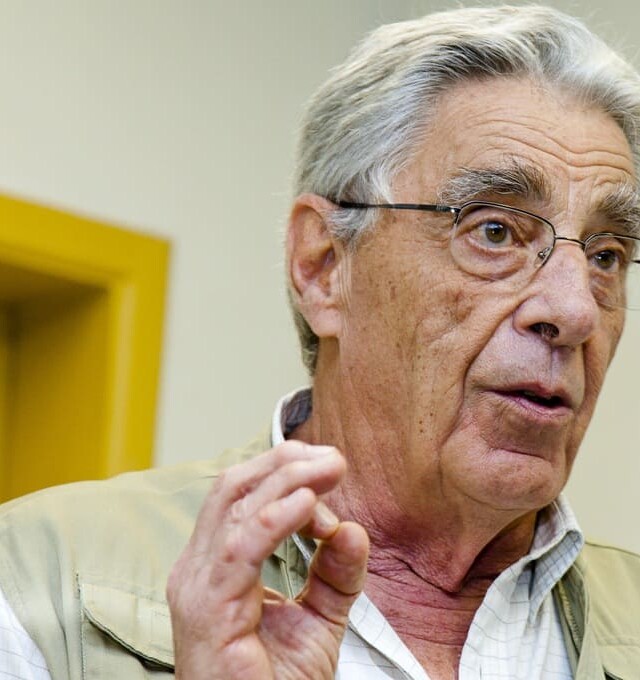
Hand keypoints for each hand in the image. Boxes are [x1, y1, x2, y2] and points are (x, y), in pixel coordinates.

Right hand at [166, 440, 368, 678]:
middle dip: (285, 462)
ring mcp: (198, 586)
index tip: (333, 476)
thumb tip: (353, 528)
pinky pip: (241, 549)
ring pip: (237, 505)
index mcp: (216, 561)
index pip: (244, 494)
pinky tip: (308, 506)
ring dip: (287, 479)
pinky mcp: (208, 610)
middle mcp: (198, 566)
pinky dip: (275, 519)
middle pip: (235, 486)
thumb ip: (336, 574)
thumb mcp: (319, 618)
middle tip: (333, 458)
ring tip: (328, 470)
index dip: (288, 473)